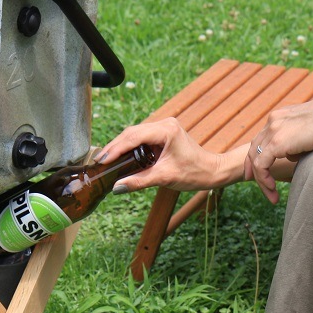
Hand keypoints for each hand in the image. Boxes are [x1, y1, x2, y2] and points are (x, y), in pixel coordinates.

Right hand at [95, 117, 229, 192]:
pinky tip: (121, 156)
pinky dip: (130, 147)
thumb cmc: (194, 173)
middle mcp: (164, 124)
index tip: (102, 160)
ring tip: (106, 159)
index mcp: (166, 130)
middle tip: (99, 161)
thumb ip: (139, 181)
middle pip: (131, 133)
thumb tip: (117, 188)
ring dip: (121, 146)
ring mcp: (164, 127)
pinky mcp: (164, 133)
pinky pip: (142, 138)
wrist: (212, 171)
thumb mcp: (165, 178)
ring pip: (135, 134)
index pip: (133, 137)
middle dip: (115, 147)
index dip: (115, 149)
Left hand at [246, 94, 312, 202]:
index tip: (259, 168)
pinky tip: (272, 191)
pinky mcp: (276, 143)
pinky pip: (261, 166)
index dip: (259, 153)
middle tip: (253, 182)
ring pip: (256, 159)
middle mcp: (274, 121)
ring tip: (271, 196)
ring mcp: (273, 131)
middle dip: (252, 167)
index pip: (263, 136)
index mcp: (282, 115)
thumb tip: (294, 155)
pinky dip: (264, 180)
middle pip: (255, 147)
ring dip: (261, 180)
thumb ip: (300, 143)